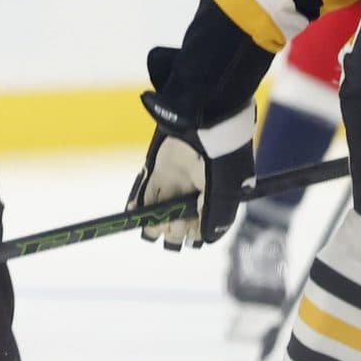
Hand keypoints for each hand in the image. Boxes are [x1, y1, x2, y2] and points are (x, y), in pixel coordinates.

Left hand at [125, 48, 254, 248]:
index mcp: (220, 195)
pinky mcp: (161, 169)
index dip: (193, 234)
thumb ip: (215, 217)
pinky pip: (148, 192)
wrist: (204, 120)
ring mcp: (179, 179)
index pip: (204, 224)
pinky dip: (141, 205)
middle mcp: (199, 189)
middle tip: (168, 229)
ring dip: (154, 220)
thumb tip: (204, 240)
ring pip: (163, 208)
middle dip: (173, 229)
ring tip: (149, 228)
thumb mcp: (225, 190)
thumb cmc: (222, 155)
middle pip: (182, 219)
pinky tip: (135, 214)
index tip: (185, 239)